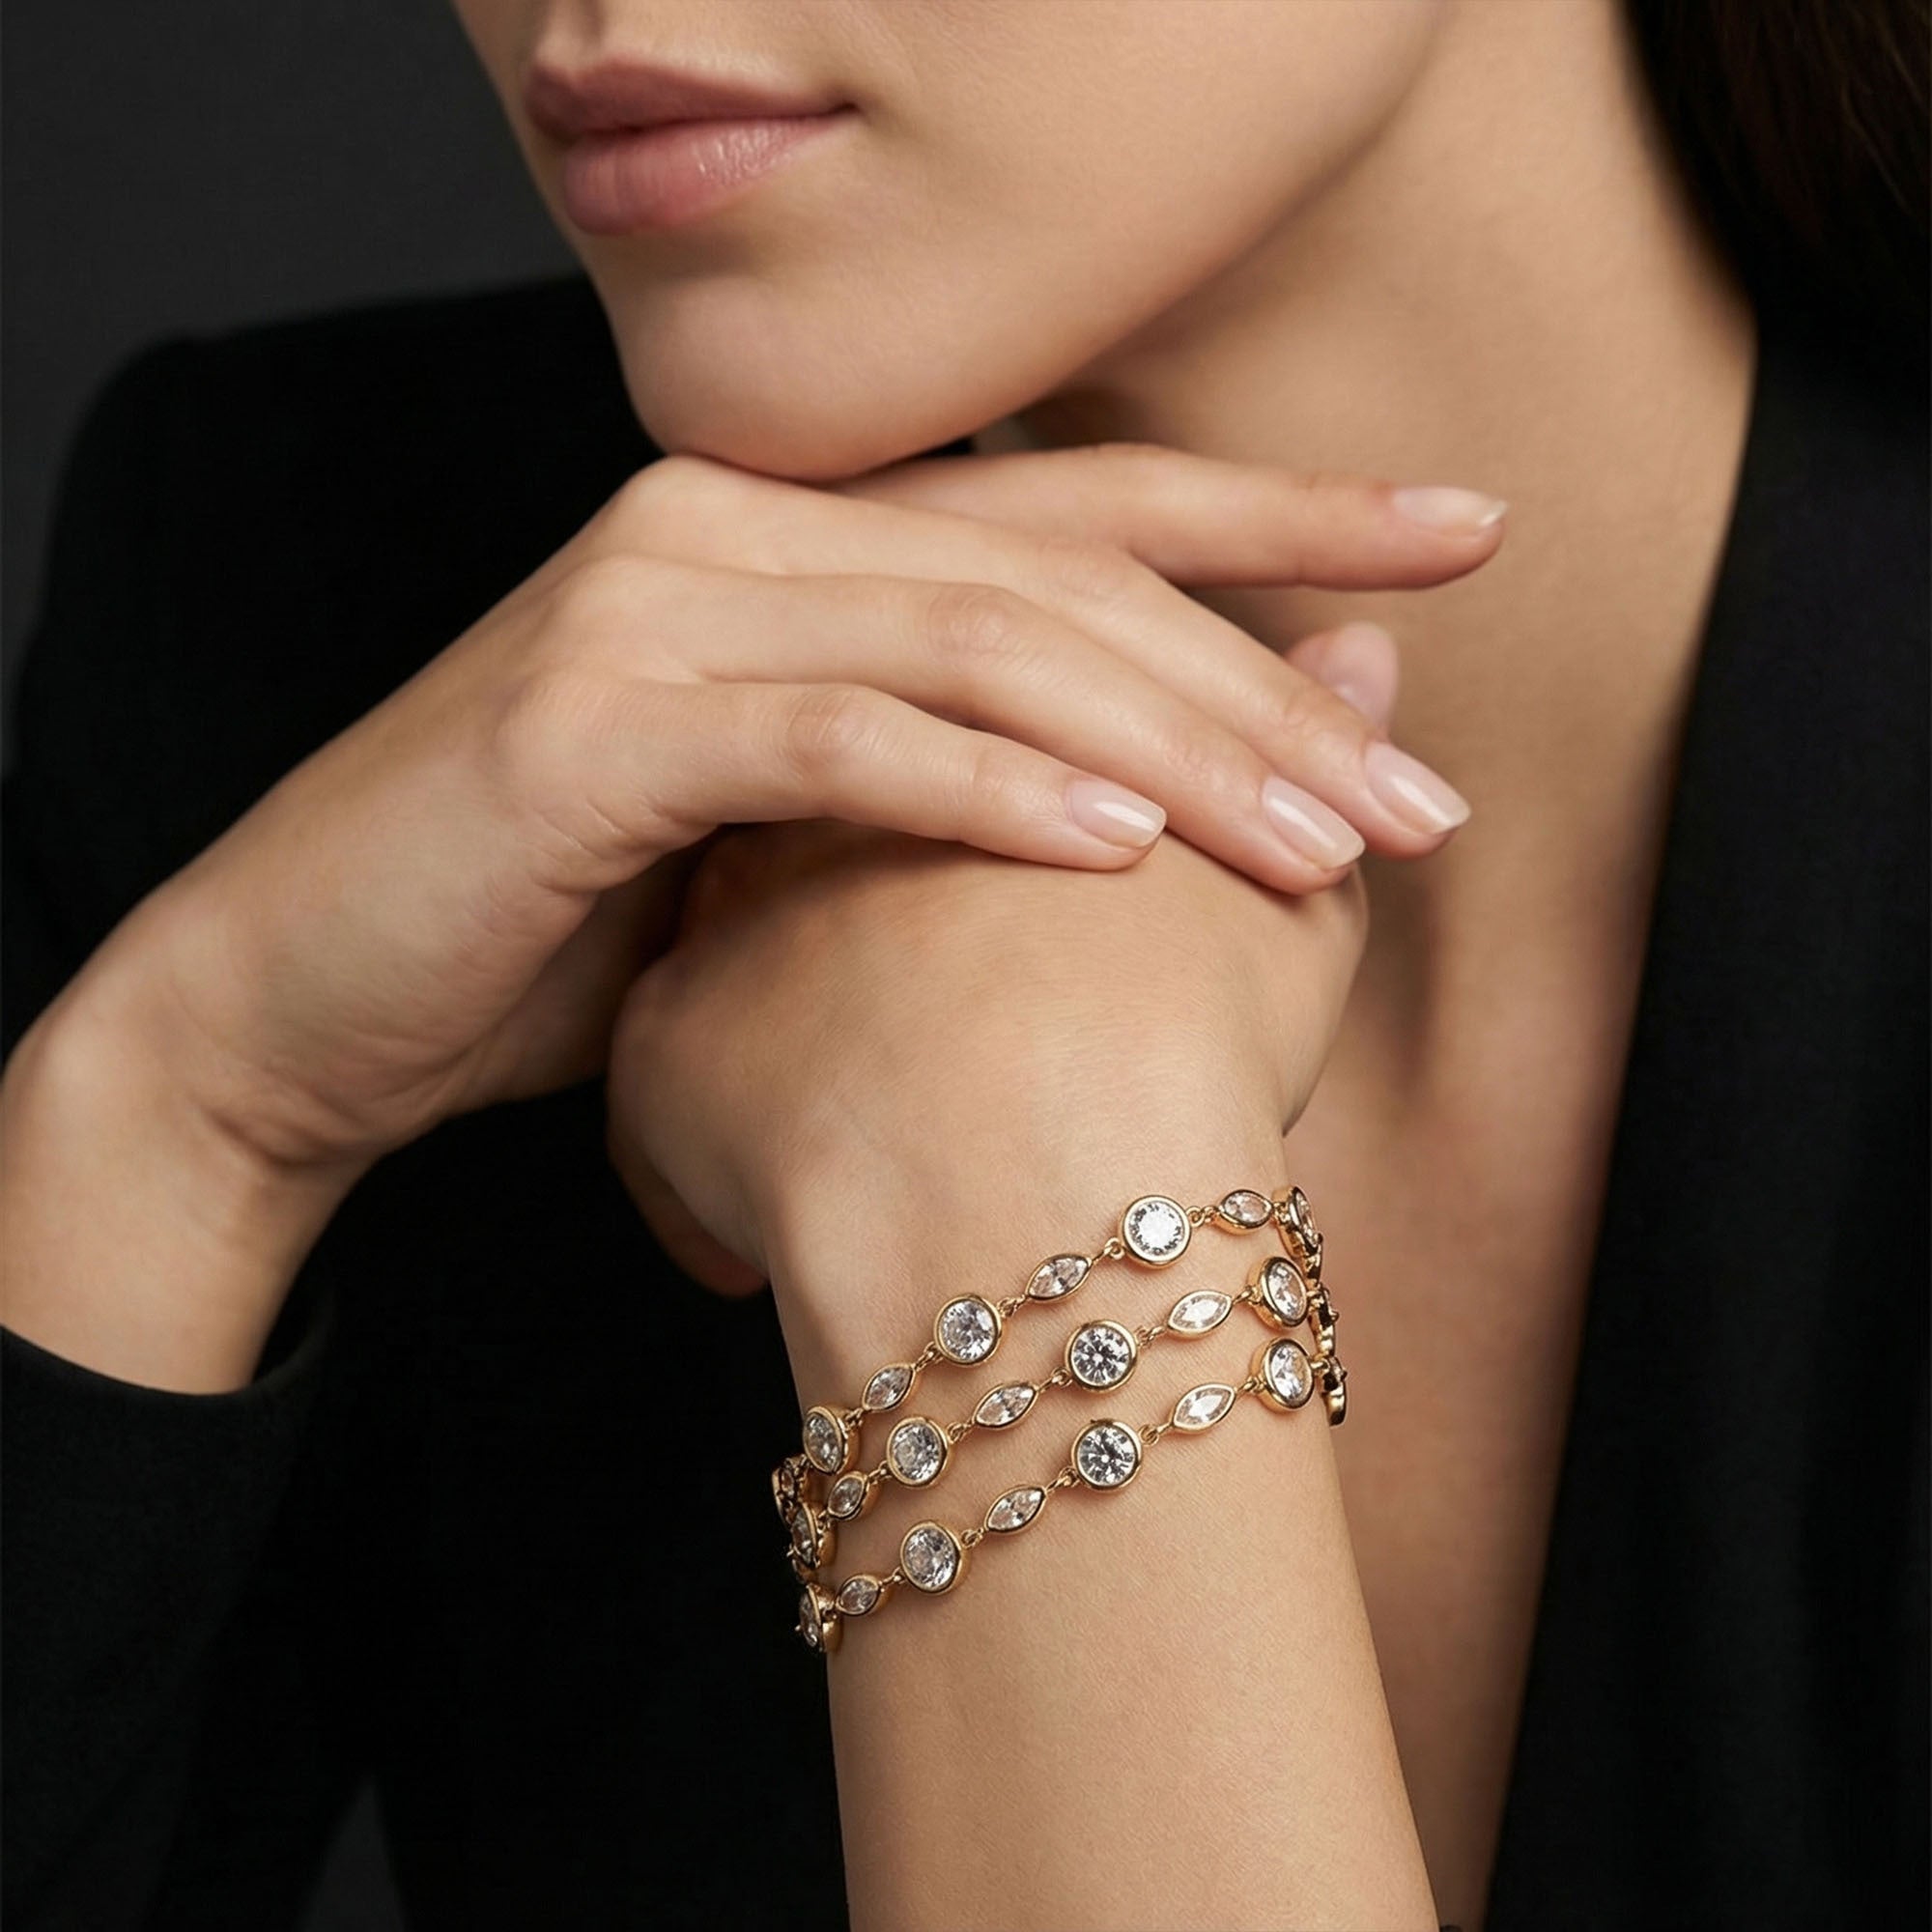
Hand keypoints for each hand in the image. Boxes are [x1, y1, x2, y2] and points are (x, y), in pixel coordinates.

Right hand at [4, 438, 1473, 1386]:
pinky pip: (835, 739)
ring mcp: (655, 606)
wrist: (303, 994)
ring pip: (973, 639)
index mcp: (796, 536)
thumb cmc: (561, 922)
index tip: (1457, 536)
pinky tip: (1121, 849)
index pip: (1081, 507)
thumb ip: (933, 766)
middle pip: (1061, 571)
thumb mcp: (780, 833)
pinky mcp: (593, 721)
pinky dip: (985, 790)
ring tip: (1328, 841)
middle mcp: (732, 525)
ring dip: (1172, 739)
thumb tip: (1157, 771)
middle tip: (1425, 787)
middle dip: (1268, 668)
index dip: (1283, 514)